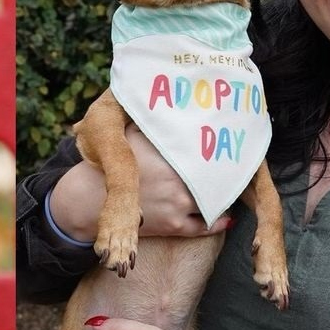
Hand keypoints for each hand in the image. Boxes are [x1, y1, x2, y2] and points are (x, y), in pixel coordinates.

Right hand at [50, 126, 233, 242]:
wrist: (90, 200)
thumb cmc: (110, 163)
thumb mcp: (130, 133)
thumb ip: (154, 122)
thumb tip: (173, 103)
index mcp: (170, 155)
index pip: (206, 150)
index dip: (221, 146)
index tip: (232, 142)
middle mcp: (179, 180)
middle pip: (215, 175)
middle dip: (225, 170)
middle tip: (239, 164)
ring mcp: (178, 205)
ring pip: (213, 200)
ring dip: (223, 195)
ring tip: (232, 187)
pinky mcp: (173, 226)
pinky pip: (204, 226)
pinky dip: (217, 222)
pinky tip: (226, 217)